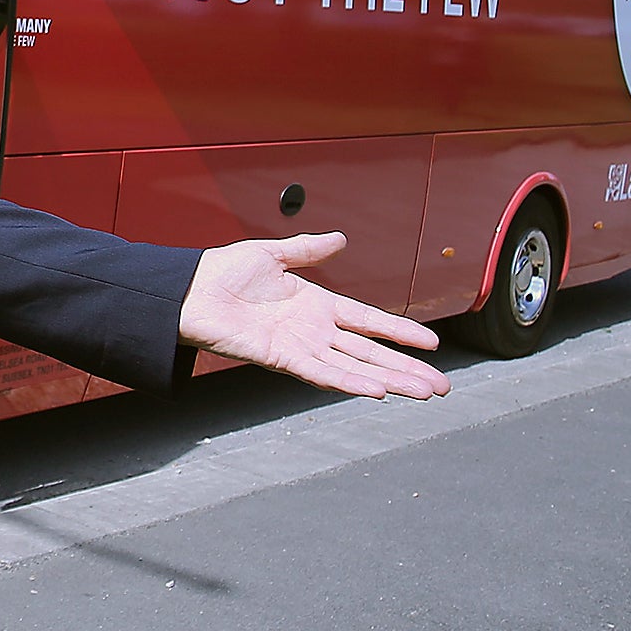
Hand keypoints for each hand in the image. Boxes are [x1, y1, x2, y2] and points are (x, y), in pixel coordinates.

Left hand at [178, 232, 450, 399]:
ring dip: (391, 380)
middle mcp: (313, 329)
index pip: (367, 320)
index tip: (430, 343)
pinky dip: (350, 381)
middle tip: (442, 384)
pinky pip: (323, 373)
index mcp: (315, 304)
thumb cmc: (222, 271)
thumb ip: (307, 248)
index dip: (398, 331)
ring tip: (424, 392)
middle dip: (407, 368)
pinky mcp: (282, 359)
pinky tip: (377, 390)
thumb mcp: (271, 253)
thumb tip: (340, 238)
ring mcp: (301, 346)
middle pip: (370, 351)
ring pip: (356, 367)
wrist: (188, 290)